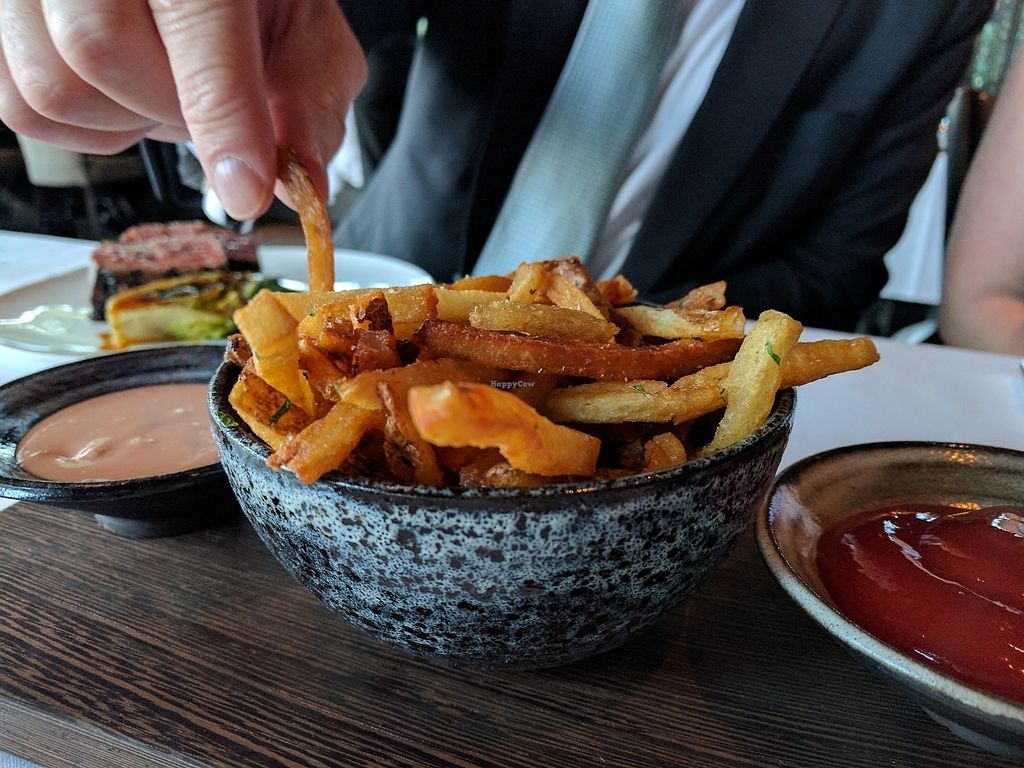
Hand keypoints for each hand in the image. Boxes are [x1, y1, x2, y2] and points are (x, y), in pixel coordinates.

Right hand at [0, 0, 366, 218]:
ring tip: (164, 88)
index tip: (248, 190)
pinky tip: (121, 92)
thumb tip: (300, 185)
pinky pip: (18, 104)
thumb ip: (307, 103)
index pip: (196, 20)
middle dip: (168, 113)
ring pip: (51, 87)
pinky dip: (81, 124)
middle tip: (206, 107)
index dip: (223, 117)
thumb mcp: (303, 33)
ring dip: (123, 121)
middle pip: (101, 52)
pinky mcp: (0, 22)